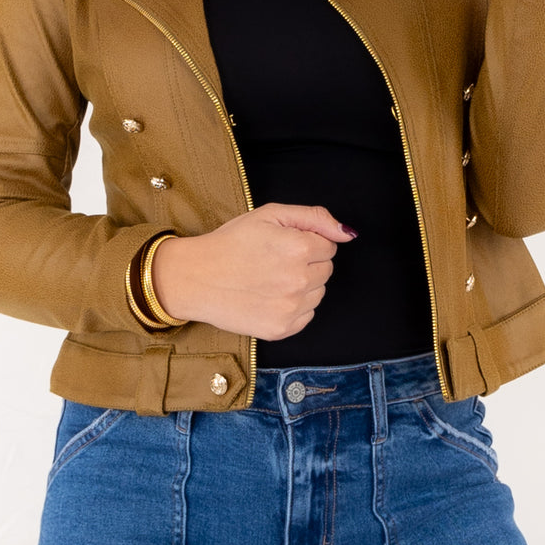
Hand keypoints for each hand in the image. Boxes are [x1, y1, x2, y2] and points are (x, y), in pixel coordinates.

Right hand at [151, 203, 356, 339]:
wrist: (196, 277)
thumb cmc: (231, 242)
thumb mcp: (270, 214)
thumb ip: (314, 217)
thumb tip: (348, 233)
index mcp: (299, 248)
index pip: (328, 246)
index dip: (306, 242)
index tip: (282, 244)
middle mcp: (299, 280)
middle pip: (326, 270)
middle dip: (307, 263)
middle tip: (274, 261)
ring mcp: (290, 308)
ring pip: (318, 294)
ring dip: (302, 286)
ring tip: (269, 279)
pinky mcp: (281, 329)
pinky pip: (306, 316)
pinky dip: (293, 307)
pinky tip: (269, 297)